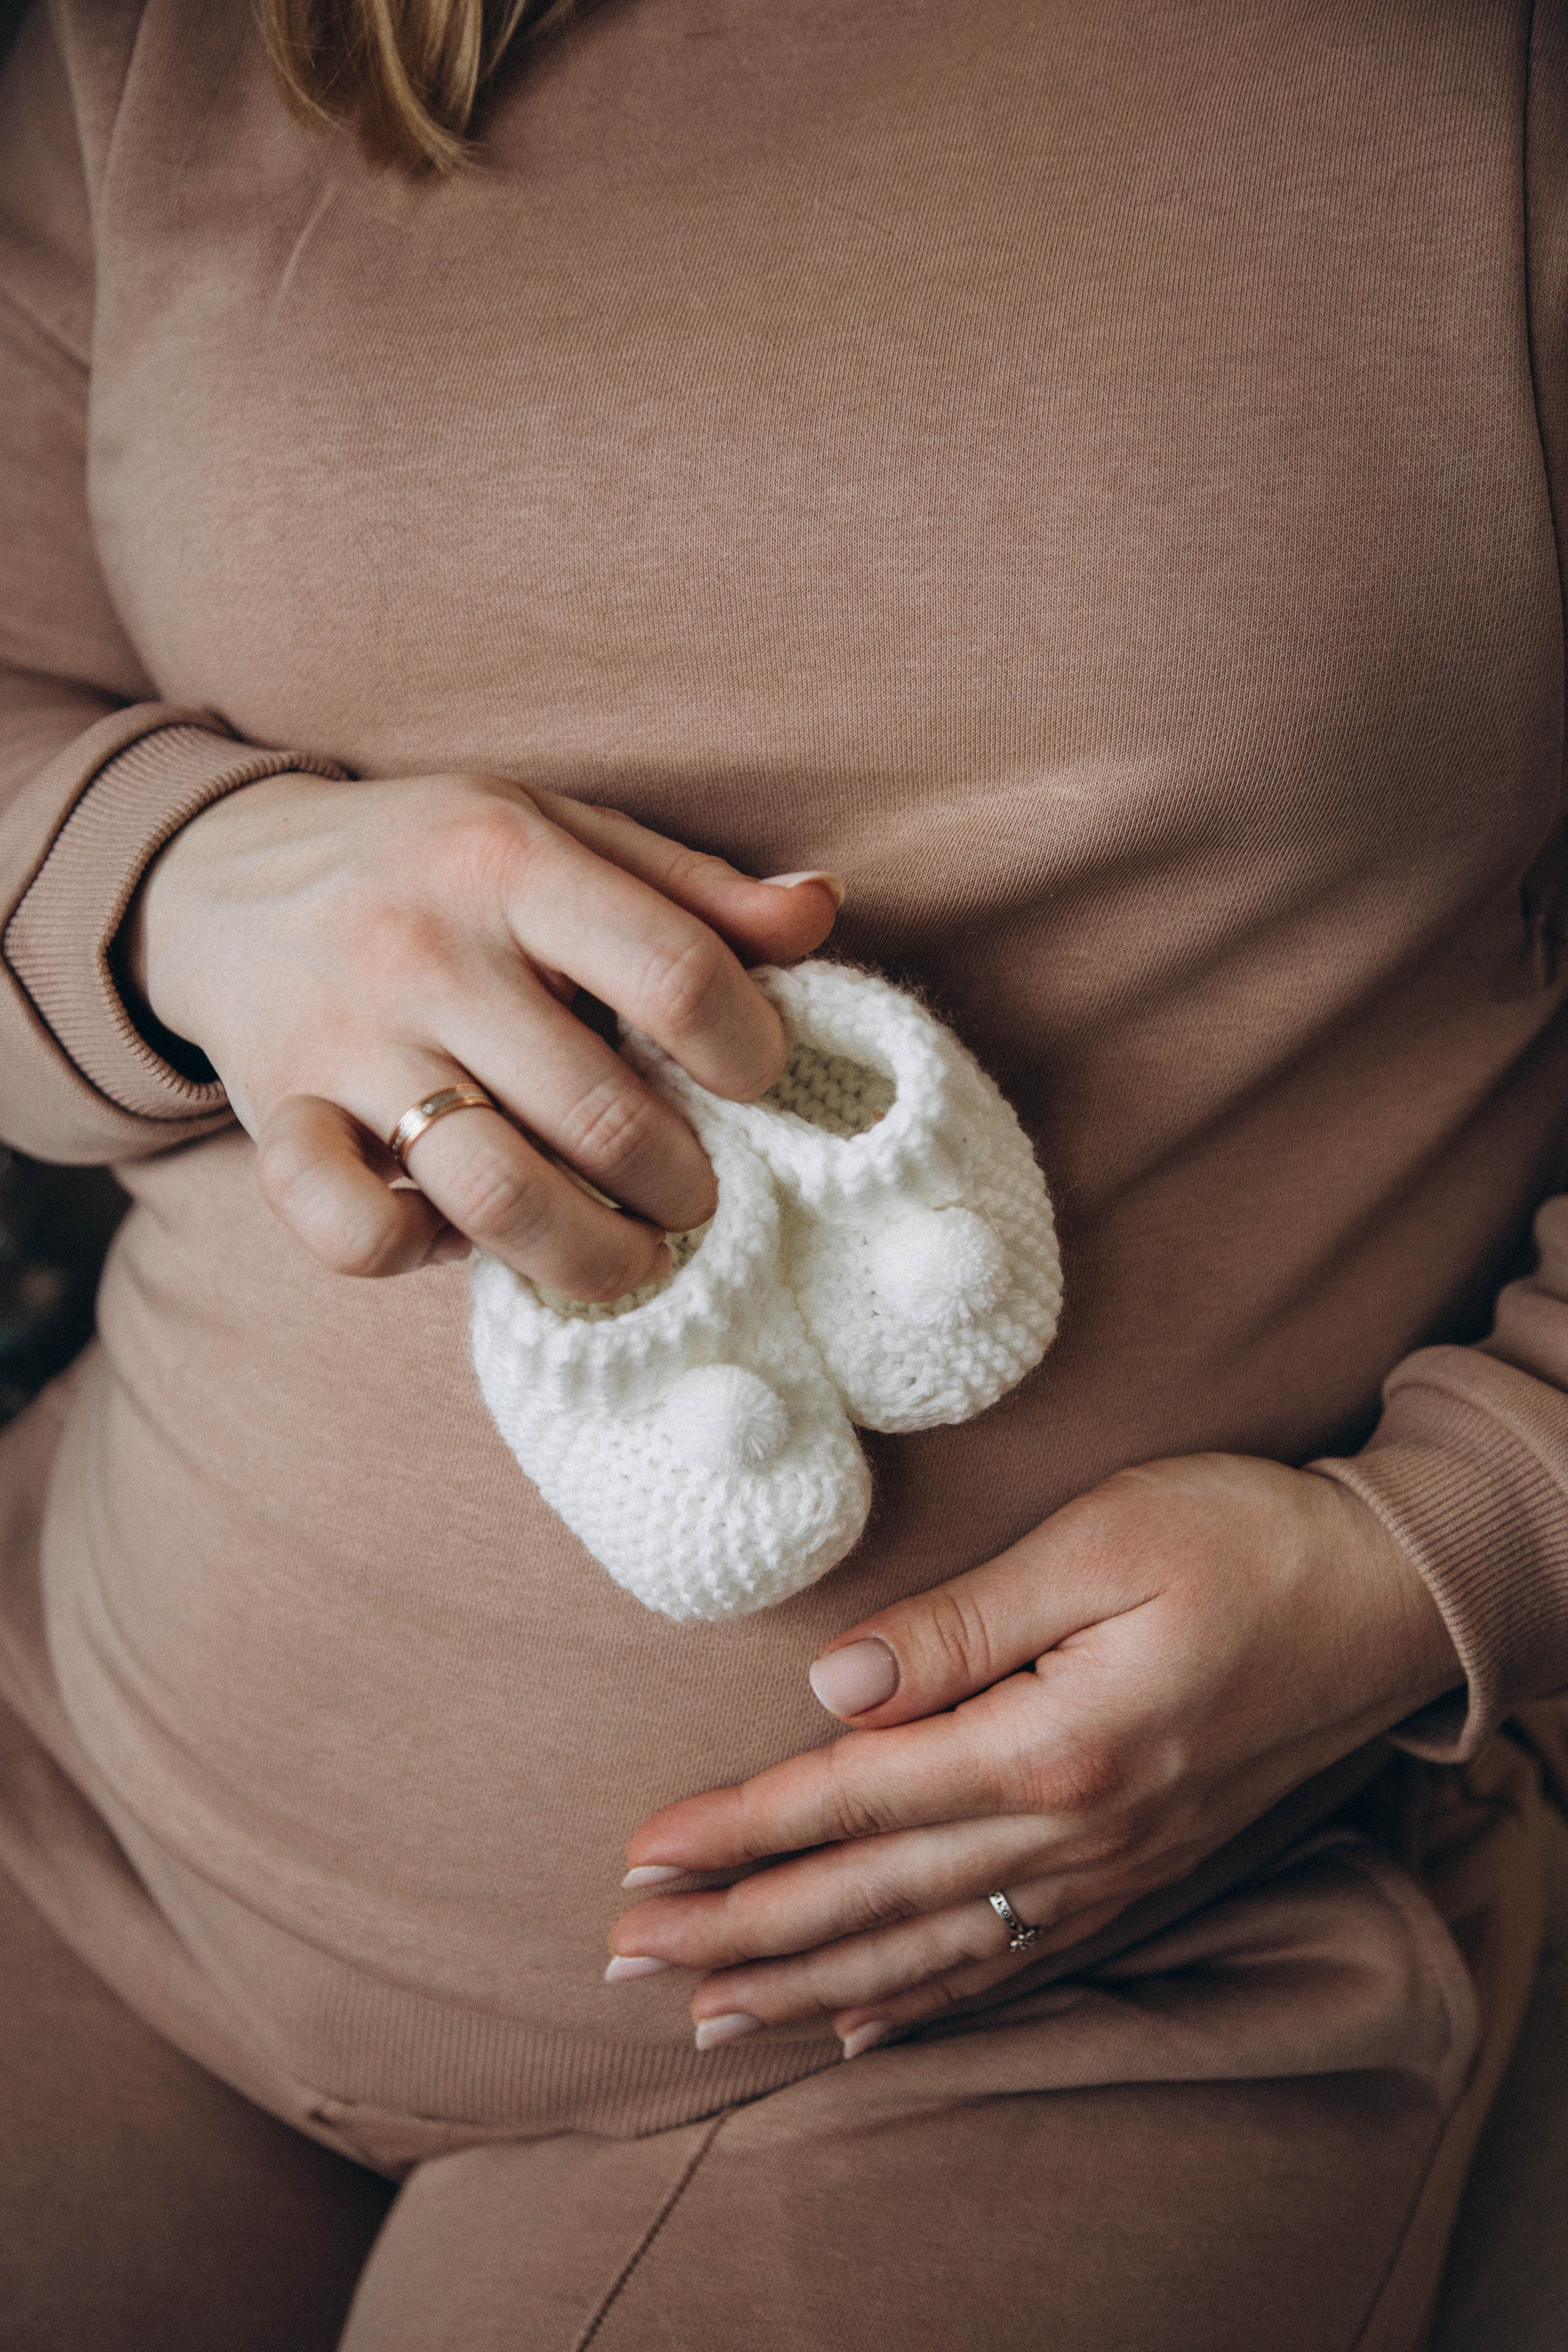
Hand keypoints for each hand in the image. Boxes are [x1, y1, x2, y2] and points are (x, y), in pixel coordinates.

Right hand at [128, 771, 840, 1292]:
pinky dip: (422, 1255)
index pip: (677, 976)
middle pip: (603, 1115)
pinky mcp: (278, 1121)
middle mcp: (424, 951)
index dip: (751, 1055)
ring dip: (593, 1253)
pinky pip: (355, 1232)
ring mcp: (344, 1044)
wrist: (225, 875)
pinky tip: (464, 1235)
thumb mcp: (560, 833)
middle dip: (685, 1185)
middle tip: (699, 1193)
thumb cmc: (433, 865)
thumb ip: (693, 888)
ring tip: (631, 1254)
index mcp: (511, 864)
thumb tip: (820, 912)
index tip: (755, 1085)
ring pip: (496, 1192)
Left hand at [608, 1454, 1461, 2054]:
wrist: (1390, 1601)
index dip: (738, 1832)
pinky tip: (869, 2026)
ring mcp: (1112, 1872)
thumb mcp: (1103, 1543)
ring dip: (810, 1986)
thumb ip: (962, 1623)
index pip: (852, 1799)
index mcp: (1050, 1747)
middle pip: (871, 1898)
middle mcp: (1073, 1836)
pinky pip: (1016, 1967)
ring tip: (713, 2017)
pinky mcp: (1143, 1877)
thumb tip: (836, 1683)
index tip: (640, 1857)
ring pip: (929, 1953)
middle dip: (740, 1932)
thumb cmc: (1247, 1541)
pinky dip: (931, 2005)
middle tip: (627, 1960)